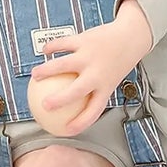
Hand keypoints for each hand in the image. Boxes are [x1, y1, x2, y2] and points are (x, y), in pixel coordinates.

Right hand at [31, 1, 153, 134]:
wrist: (131, 37)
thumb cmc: (118, 61)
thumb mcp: (110, 79)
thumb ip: (94, 89)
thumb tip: (74, 102)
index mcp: (106, 88)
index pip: (93, 111)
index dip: (79, 123)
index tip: (66, 130)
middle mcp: (97, 74)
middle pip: (75, 91)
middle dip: (59, 100)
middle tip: (45, 105)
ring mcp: (89, 57)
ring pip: (63, 65)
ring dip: (46, 70)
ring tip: (35, 75)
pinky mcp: (84, 40)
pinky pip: (63, 44)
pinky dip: (52, 47)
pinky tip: (44, 50)